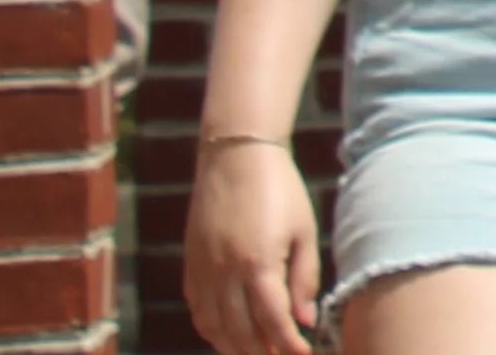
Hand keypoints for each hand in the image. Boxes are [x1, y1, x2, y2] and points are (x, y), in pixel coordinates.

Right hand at [186, 138, 325, 354]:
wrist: (235, 159)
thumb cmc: (279, 191)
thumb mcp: (303, 230)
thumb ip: (304, 278)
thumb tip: (305, 319)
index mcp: (258, 264)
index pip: (272, 320)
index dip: (287, 343)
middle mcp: (225, 273)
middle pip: (240, 331)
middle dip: (261, 351)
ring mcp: (203, 272)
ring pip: (214, 327)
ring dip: (235, 346)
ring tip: (258, 353)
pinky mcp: (191, 267)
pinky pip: (198, 311)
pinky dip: (212, 330)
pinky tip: (228, 335)